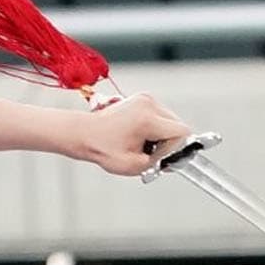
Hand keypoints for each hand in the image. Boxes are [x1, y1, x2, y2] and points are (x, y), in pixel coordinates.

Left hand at [71, 90, 190, 176]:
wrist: (83, 133)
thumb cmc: (102, 149)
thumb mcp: (133, 166)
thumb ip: (160, 162)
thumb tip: (176, 157)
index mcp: (147, 118)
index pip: (181, 132)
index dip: (175, 149)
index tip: (161, 157)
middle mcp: (149, 104)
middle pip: (178, 125)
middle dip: (168, 142)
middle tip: (150, 154)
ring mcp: (146, 99)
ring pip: (170, 120)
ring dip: (161, 135)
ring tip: (140, 144)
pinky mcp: (143, 98)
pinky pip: (160, 115)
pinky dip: (155, 127)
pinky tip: (139, 135)